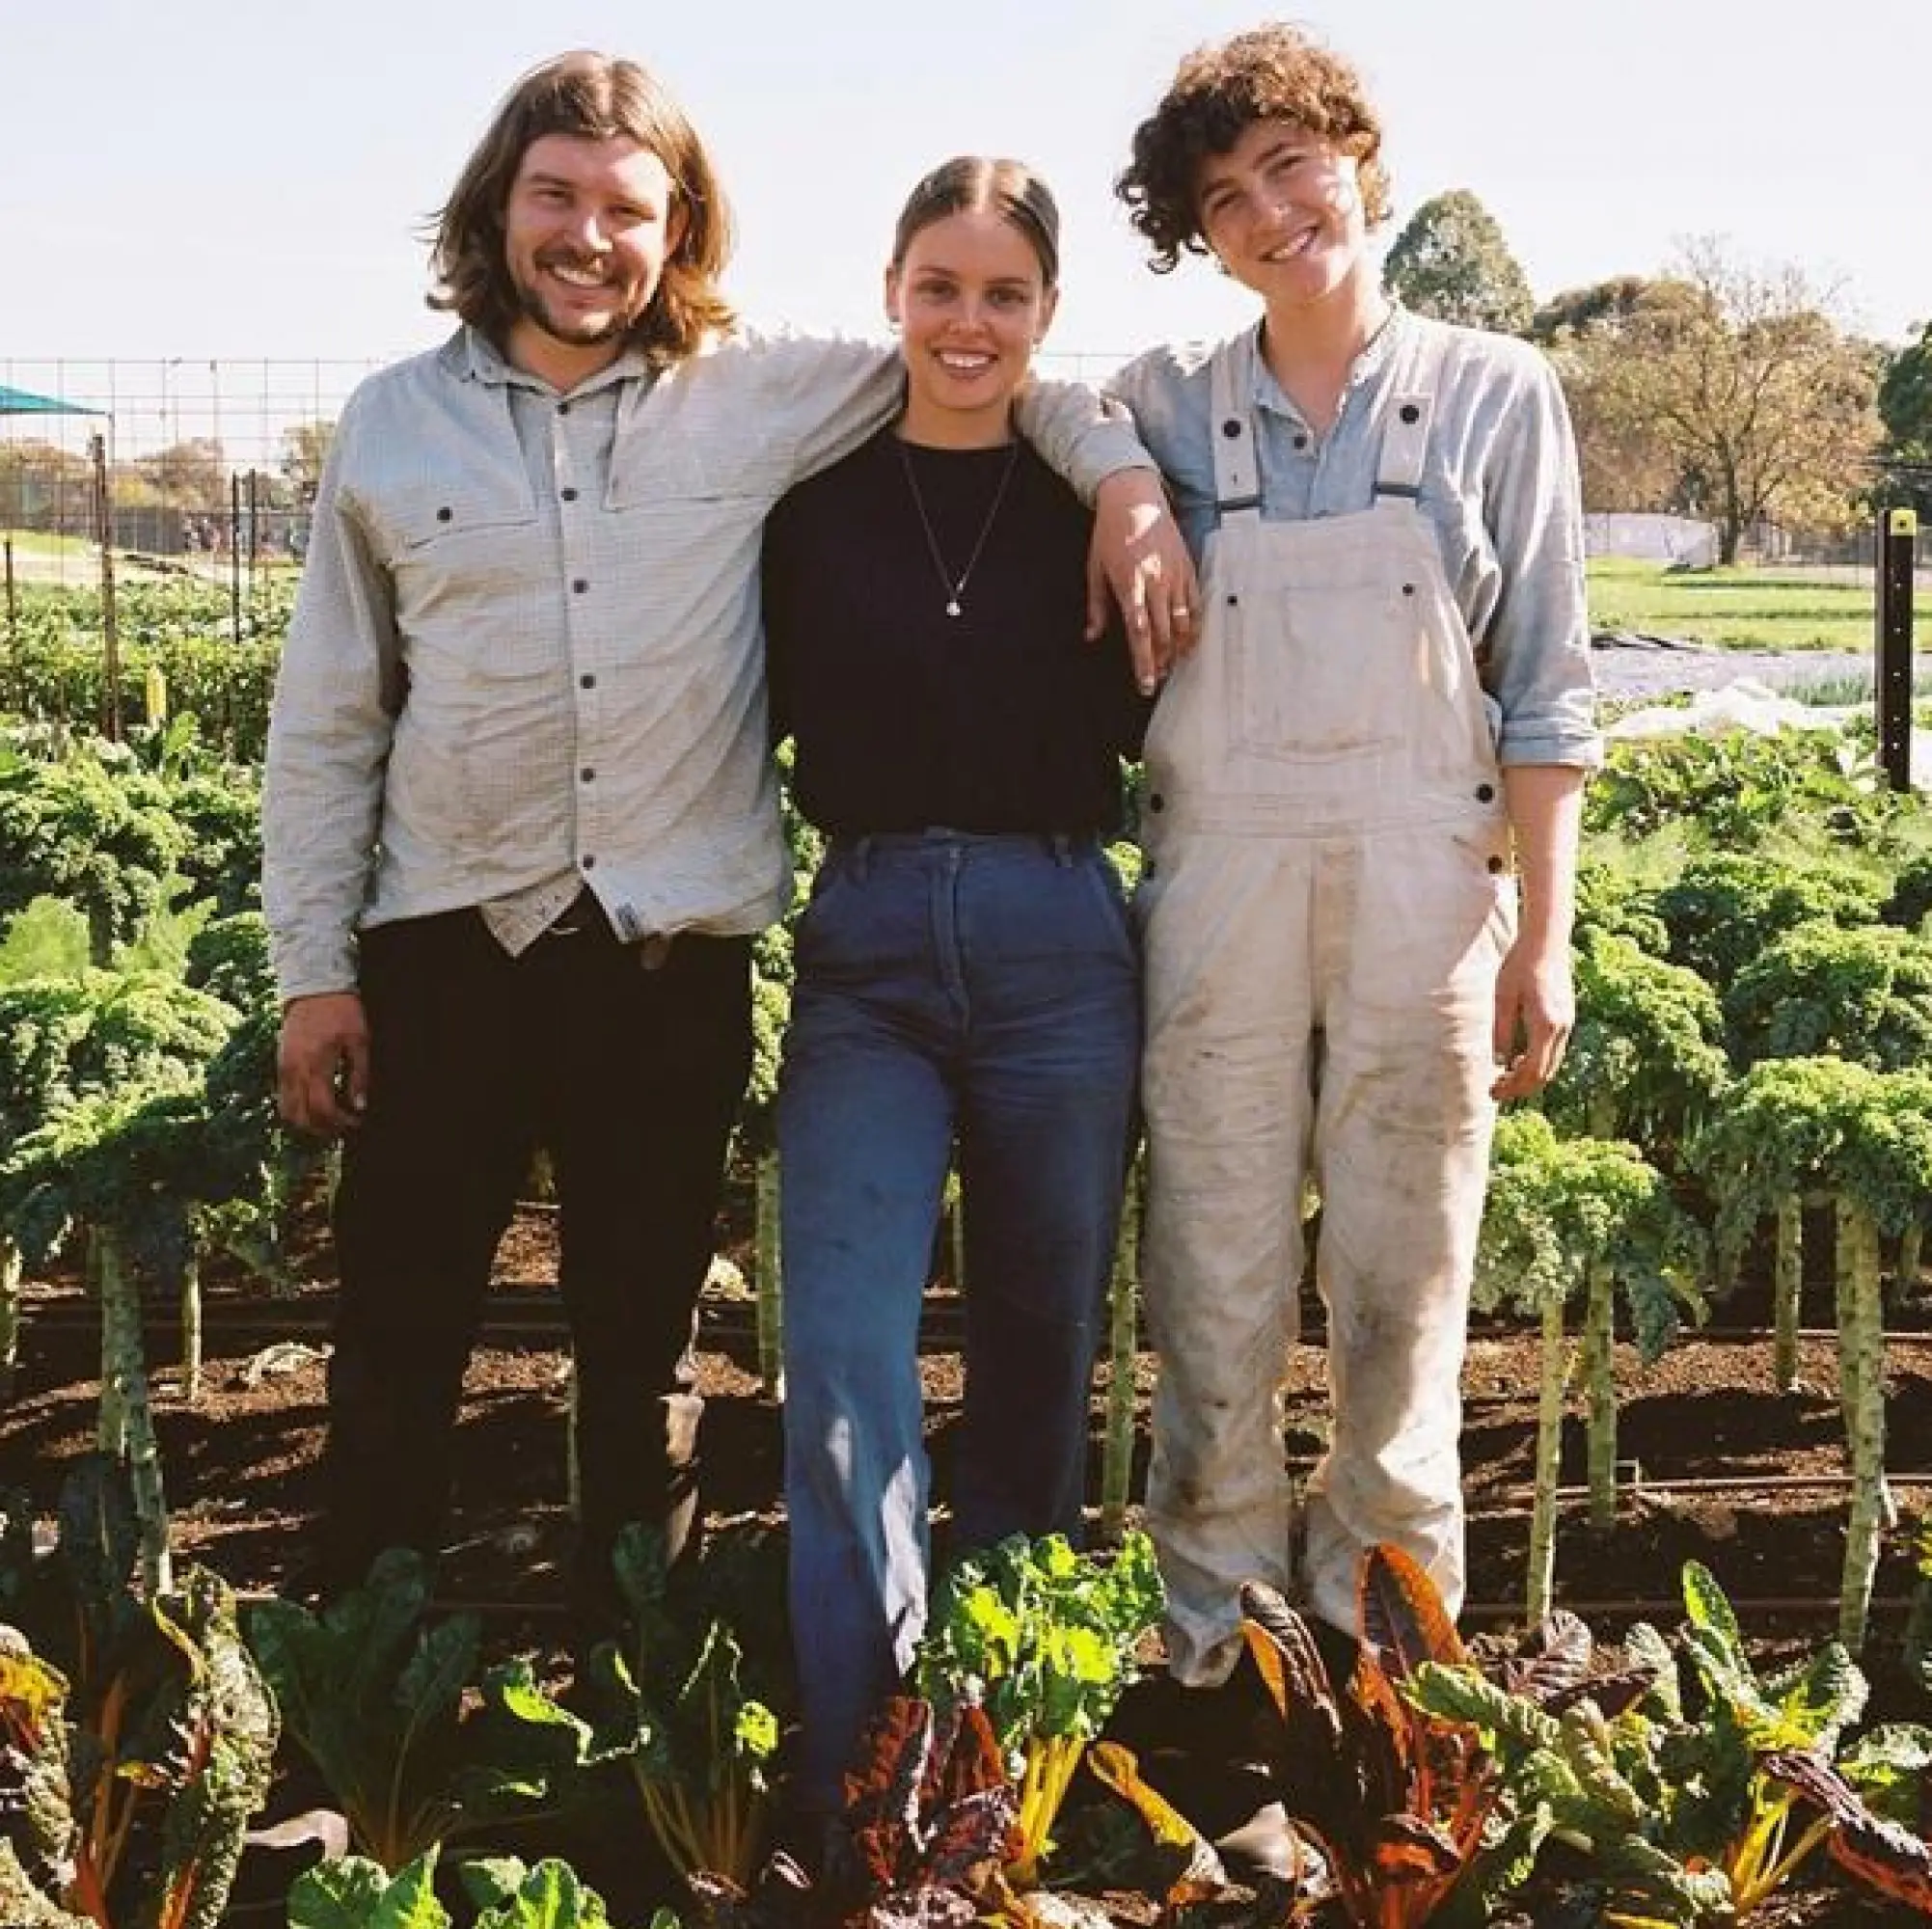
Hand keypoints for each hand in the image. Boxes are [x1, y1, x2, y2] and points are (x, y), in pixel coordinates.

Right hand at [279, 991, 370, 1135]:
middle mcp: (294, 1070)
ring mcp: (283, 1068)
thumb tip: (360, 1106)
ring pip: (288, 1111)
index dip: (340, 1123)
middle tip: (344, 1127)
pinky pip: (283, 1097)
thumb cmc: (340, 1011)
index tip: (356, 1122)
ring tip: (330, 1121)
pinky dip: (297, 1109)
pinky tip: (316, 1105)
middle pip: (302, 1117)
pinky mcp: (280, 1064)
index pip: (322, 1109)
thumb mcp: (359, 1040)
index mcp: (315, 1064)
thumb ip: (360, 1075)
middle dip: (323, 1129)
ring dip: (307, 1123)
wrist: (313, 988)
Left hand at [1086, 469, 1199, 692]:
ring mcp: (1174, 575)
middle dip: (1162, 661)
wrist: (1134, 498)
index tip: (1146, 683)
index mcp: (1130, 584)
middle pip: (1163, 633)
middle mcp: (1155, 582)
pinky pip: (1195, 603)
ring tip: (1174, 664)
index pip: (1139, 634)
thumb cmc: (1110, 532)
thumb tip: (1092, 635)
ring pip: (1183, 622)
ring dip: (1179, 647)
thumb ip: (1097, 607)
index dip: (1144, 662)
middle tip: (1158, 679)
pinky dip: (1194, 625)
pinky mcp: (1187, 567)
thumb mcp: (1095, 569)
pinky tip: (1190, 640)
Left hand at [1491, 933, 1573, 1101]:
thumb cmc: (1520, 965)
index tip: (1492, 1092)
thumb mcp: (1503, 998)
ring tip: (1503, 1079)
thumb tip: (1497, 1062)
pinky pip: (1554, 1050)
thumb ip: (1501, 1031)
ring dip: (1529, 1076)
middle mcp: (1562, 1028)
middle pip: (1545, 1073)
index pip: (1532, 1071)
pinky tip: (1518, 1059)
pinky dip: (1537, 1062)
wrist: (1547, 940)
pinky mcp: (1567, 1017)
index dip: (1512, 1087)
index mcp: (1545, 1025)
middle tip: (1495, 1091)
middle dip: (1521, 1087)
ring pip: (1552, 1064)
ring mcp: (1568, 1023)